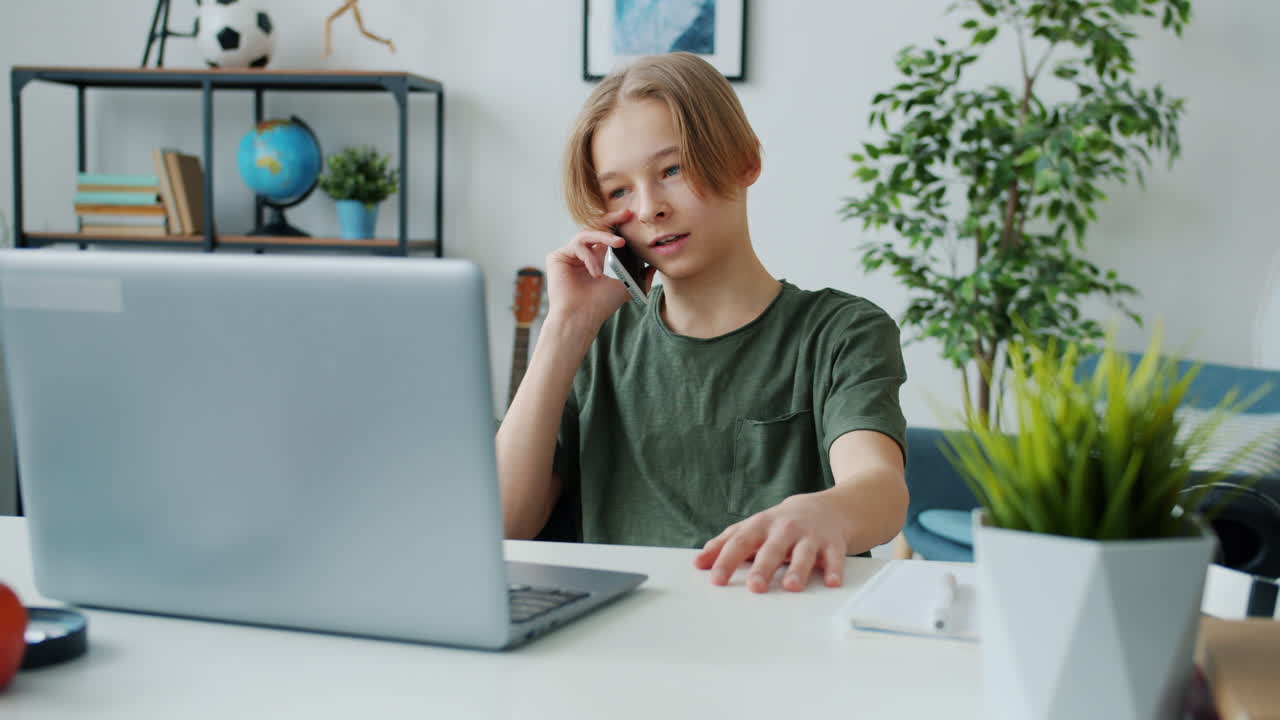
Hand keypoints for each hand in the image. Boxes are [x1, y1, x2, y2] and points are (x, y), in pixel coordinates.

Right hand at [544, 208, 646, 329]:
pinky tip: (596, 273)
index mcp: (594, 259)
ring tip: (619, 244)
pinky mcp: (556, 257)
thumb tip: (654, 267)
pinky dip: (589, 257)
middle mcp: (580, 255)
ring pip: (587, 234)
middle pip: (594, 227)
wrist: (582, 318)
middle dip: (612, 219)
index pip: (605, 235)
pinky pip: (576, 245)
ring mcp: (568, 255)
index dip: (617, 225)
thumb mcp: (626, 287)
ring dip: (605, 237)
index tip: (632, 217)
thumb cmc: (600, 306)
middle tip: (627, 214)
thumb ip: (640, 276)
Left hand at [693, 492, 850, 592]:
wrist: (825, 509)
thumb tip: (698, 563)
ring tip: (791, 586)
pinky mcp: (833, 544)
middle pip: (772, 548)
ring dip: (798, 569)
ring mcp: (810, 536)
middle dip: (763, 567)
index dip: (727, 560)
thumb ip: (725, 544)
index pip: (740, 542)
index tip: (716, 579)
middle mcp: (785, 529)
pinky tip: (832, 582)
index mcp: (761, 526)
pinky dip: (834, 569)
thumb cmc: (781, 524)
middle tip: (754, 587)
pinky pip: (834, 557)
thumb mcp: (752, 529)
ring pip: (803, 553)